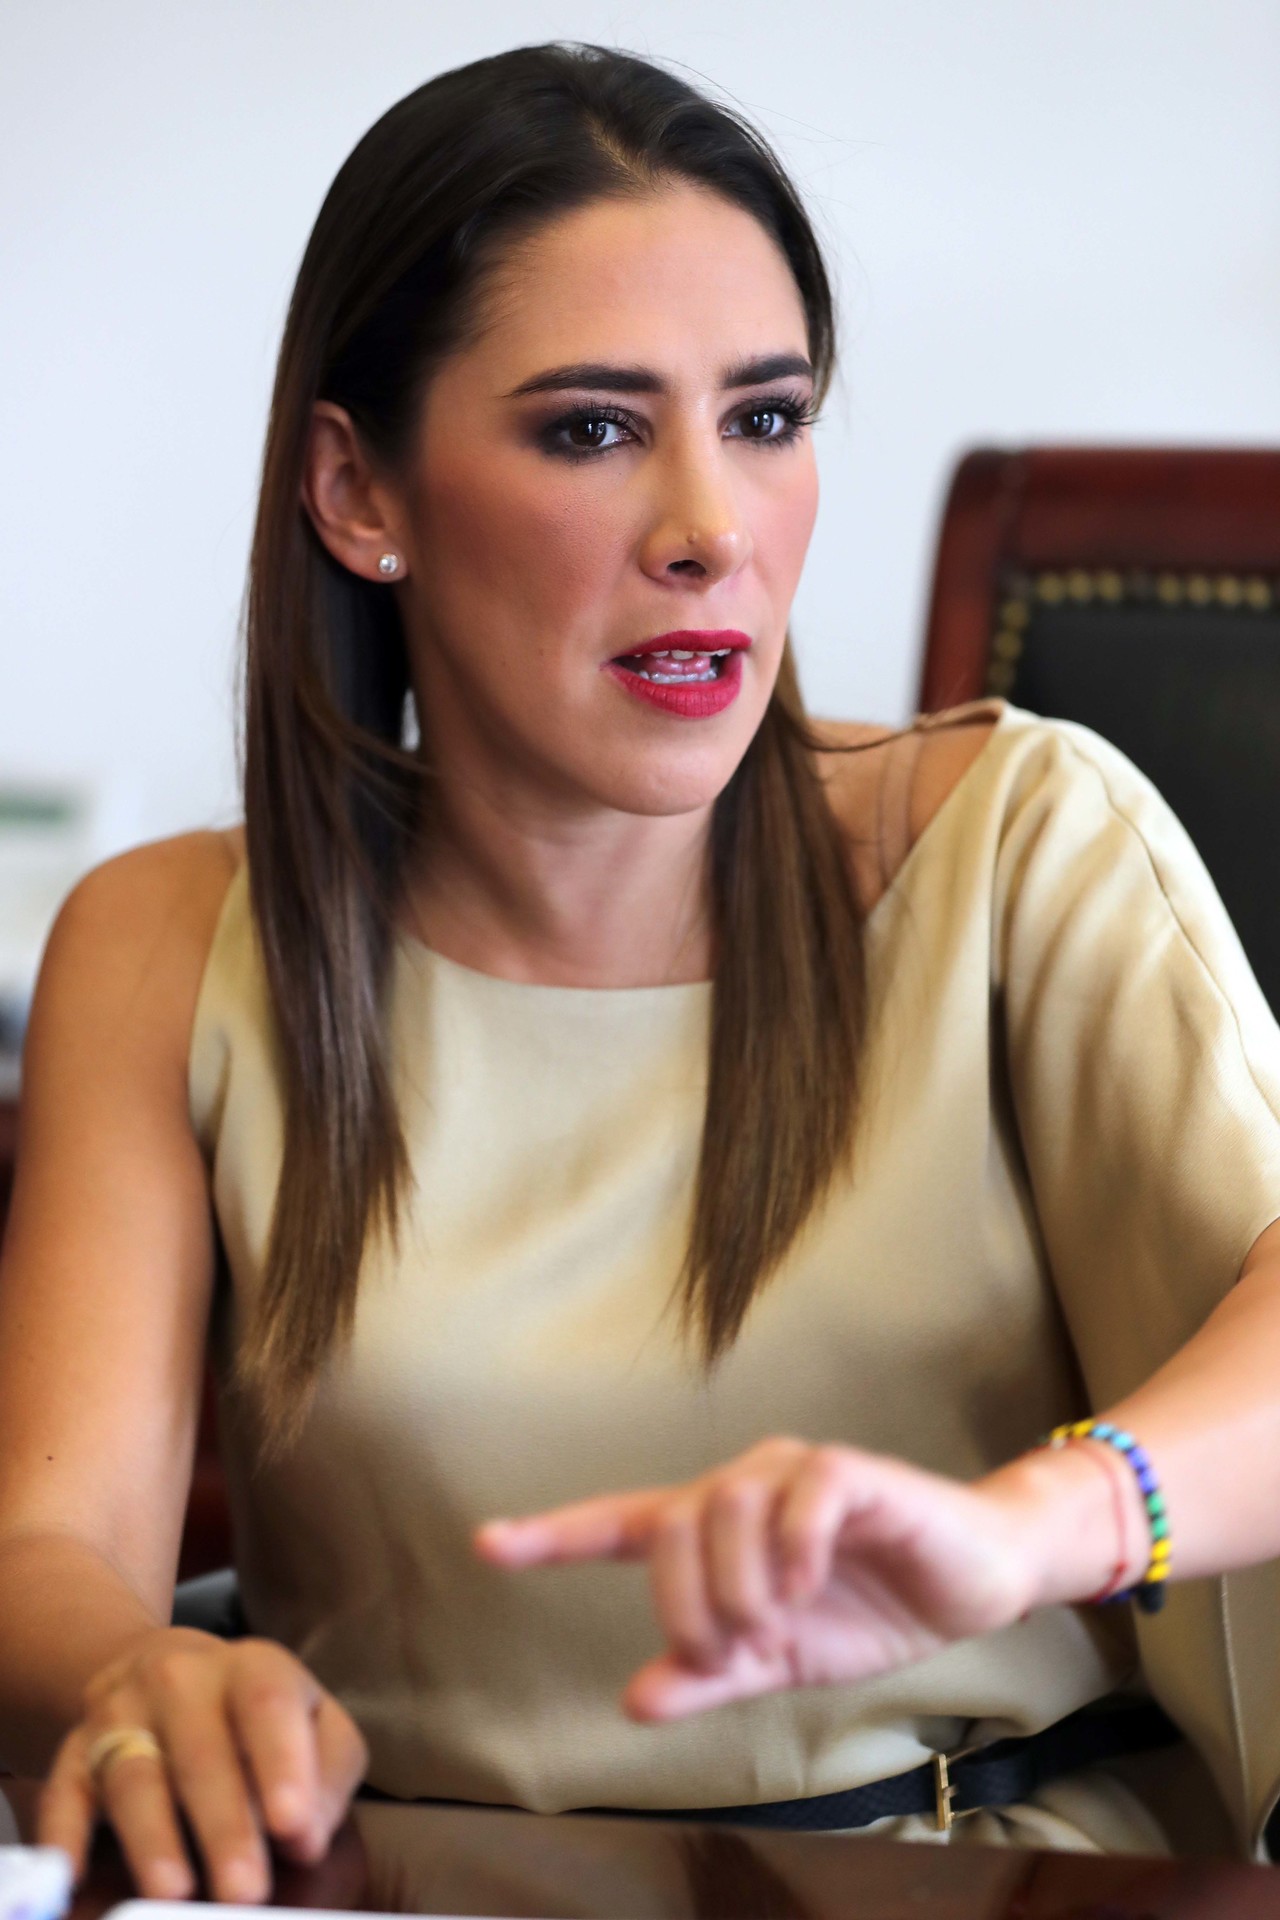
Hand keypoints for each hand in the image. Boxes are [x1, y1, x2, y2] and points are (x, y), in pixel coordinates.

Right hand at [37, 1626, 367, 1903]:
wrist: (164, 1669)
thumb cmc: (256, 1716)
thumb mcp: (313, 1723)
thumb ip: (326, 1774)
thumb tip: (308, 1837)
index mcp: (251, 1668)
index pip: (267, 1704)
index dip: (281, 1763)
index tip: (292, 1824)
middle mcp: (180, 1680)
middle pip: (200, 1751)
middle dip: (223, 1825)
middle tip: (245, 1891)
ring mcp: (120, 1715)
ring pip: (133, 1776)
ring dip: (151, 1838)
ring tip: (173, 1892)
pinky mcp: (74, 1754)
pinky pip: (64, 1796)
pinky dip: (65, 1839)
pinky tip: (72, 1879)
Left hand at [476, 1437, 1040, 1721]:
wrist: (970, 1585)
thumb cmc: (867, 1611)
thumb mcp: (777, 1661)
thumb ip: (708, 1676)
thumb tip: (634, 1699)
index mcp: (716, 1531)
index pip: (620, 1525)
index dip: (553, 1536)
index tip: (488, 1545)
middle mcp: (745, 1485)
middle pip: (671, 1524)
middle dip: (683, 1604)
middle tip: (724, 1655)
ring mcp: (797, 1472)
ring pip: (726, 1504)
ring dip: (734, 1583)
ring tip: (768, 1628)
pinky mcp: (854, 1473)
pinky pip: (805, 1491)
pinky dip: (793, 1544)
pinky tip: (806, 1585)